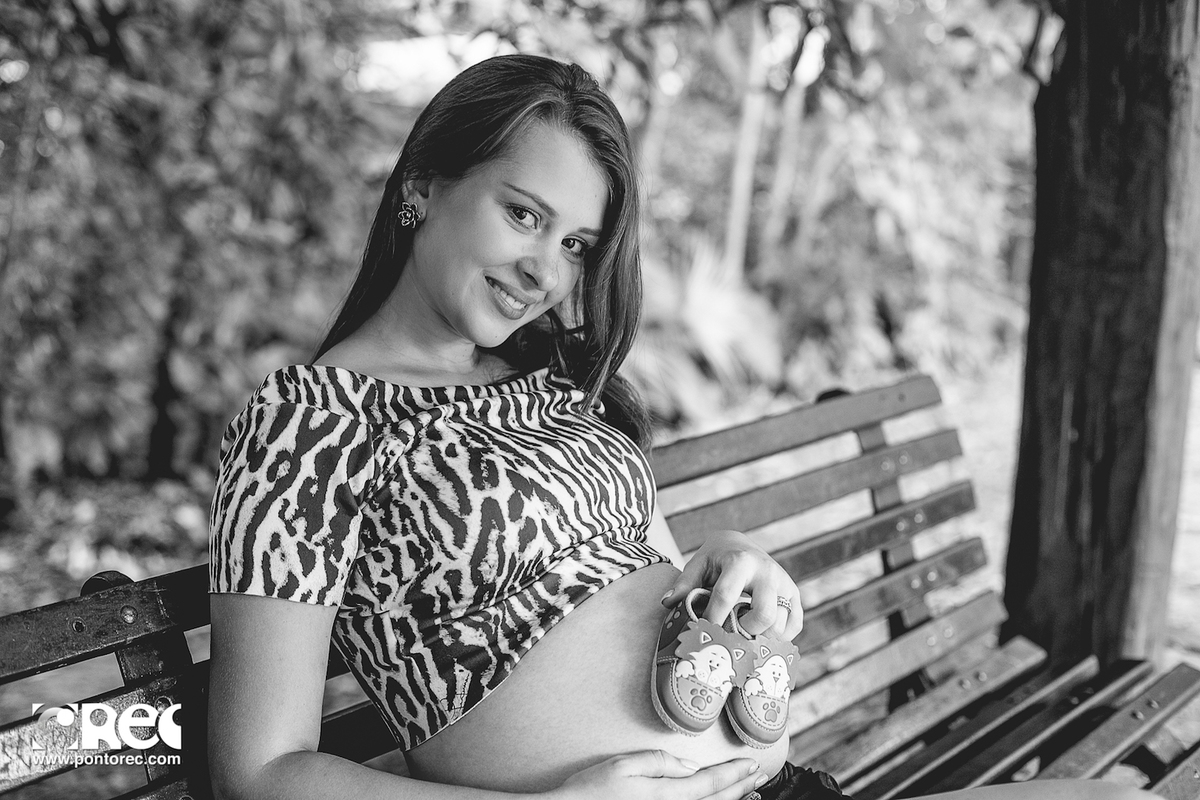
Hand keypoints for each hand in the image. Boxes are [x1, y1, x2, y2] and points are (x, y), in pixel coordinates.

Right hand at [546, 750, 767, 799]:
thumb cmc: (592, 792)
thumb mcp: (624, 765)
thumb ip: (660, 762)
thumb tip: (689, 765)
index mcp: (666, 795)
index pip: (711, 783)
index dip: (734, 773)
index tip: (751, 763)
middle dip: (740, 787)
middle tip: (757, 774)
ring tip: (748, 791)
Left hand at [660, 530, 803, 639]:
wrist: (742, 545)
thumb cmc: (716, 558)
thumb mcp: (698, 564)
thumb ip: (684, 583)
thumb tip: (668, 602)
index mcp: (740, 561)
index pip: (726, 597)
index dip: (713, 619)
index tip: (703, 633)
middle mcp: (767, 572)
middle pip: (764, 614)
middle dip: (745, 632)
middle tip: (731, 633)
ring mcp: (785, 583)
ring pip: (781, 625)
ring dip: (761, 637)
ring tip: (743, 633)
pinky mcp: (794, 595)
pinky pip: (794, 626)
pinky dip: (779, 637)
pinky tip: (760, 633)